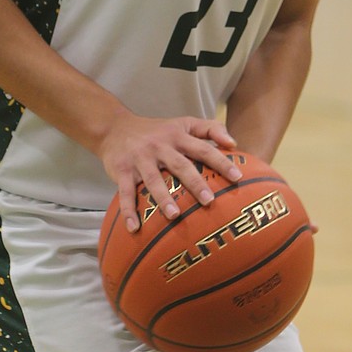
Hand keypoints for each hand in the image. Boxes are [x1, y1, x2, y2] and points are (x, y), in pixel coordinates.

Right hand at [99, 113, 241, 232]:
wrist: (114, 128)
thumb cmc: (157, 130)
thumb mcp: (184, 123)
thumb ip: (210, 129)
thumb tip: (233, 143)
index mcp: (178, 136)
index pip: (203, 148)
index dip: (221, 162)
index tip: (237, 177)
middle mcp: (160, 146)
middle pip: (180, 165)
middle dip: (195, 183)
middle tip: (209, 201)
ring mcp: (140, 159)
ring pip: (153, 180)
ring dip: (164, 198)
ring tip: (175, 216)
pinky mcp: (122, 171)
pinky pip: (125, 193)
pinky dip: (129, 211)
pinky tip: (135, 228)